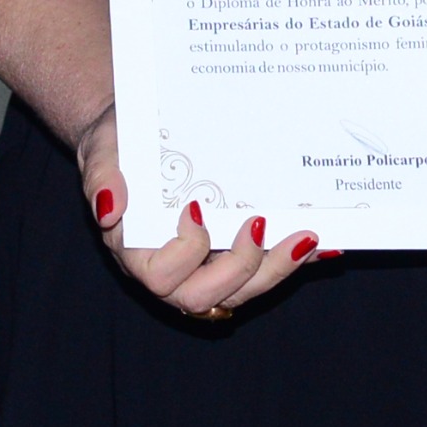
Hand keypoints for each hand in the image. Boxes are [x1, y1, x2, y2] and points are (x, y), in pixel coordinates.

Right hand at [69, 106, 336, 318]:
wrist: (140, 131)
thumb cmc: (120, 142)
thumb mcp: (103, 150)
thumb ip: (103, 177)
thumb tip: (108, 208)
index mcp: (136, 251)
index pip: (161, 276)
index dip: (185, 252)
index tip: (197, 209)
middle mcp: (172, 269)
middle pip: (206, 296)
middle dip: (242, 268)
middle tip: (263, 225)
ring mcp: (205, 265)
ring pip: (241, 291)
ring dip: (277, 270)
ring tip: (307, 237)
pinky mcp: (231, 254)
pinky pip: (264, 270)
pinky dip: (293, 262)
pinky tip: (323, 245)